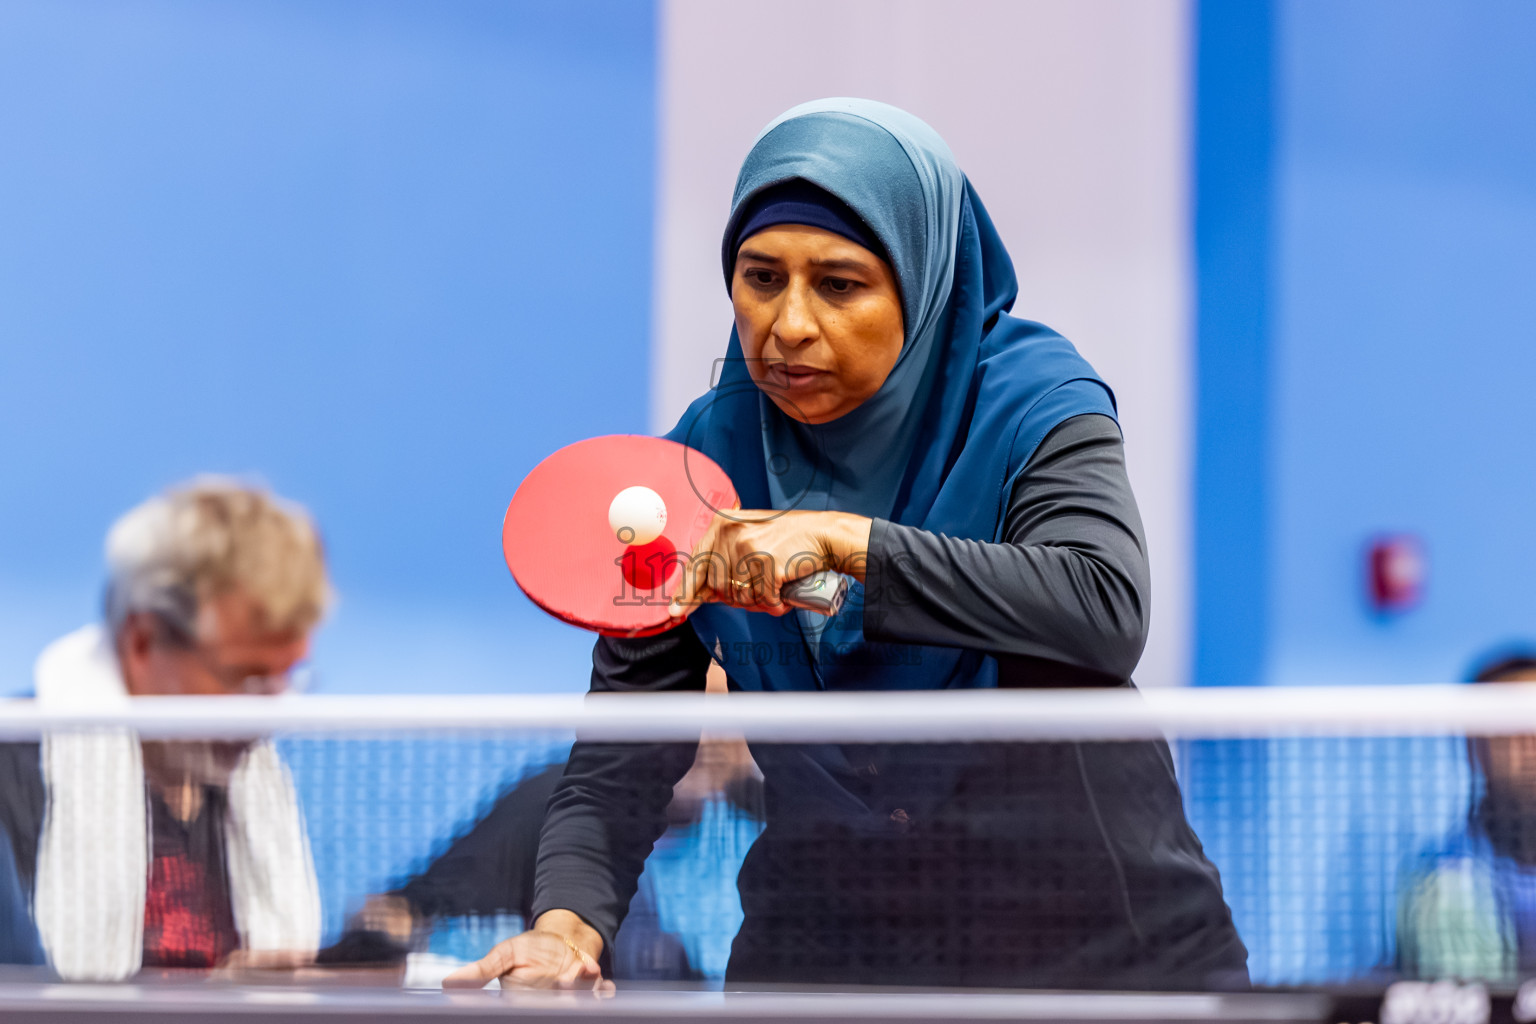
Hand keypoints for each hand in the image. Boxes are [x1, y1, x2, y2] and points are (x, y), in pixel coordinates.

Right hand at [442, 910, 611, 992]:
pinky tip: (599, 976)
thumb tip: (447, 983)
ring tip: (587, 968)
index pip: (530, 1008)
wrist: (561, 937)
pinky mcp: (590, 997)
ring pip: (583, 1005)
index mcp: (523, 1003)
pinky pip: (601, 999)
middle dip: (569, 993)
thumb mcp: (505, 954)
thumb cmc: (529, 947)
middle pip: (562, 1008)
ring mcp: (571, 1003)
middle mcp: (548, 1007)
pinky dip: (603, 988)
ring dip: (587, 987)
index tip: (554, 982)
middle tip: (569, 976)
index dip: (545, 1000)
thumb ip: (483, 971)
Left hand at [669, 509, 871, 615]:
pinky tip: (784, 596)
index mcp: (722, 524)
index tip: (676, 611)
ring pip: (740, 596)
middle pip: (719, 586)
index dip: (687, 591)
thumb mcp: (750, 538)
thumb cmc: (789, 539)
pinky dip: (776, 604)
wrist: (825, 535)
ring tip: (775, 589)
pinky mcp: (767, 563)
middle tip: (761, 590)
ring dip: (759, 602)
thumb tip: (703, 594)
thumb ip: (726, 558)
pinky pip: (763, 599)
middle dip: (739, 597)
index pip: (697, 563)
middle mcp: (730, 534)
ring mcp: (748, 548)